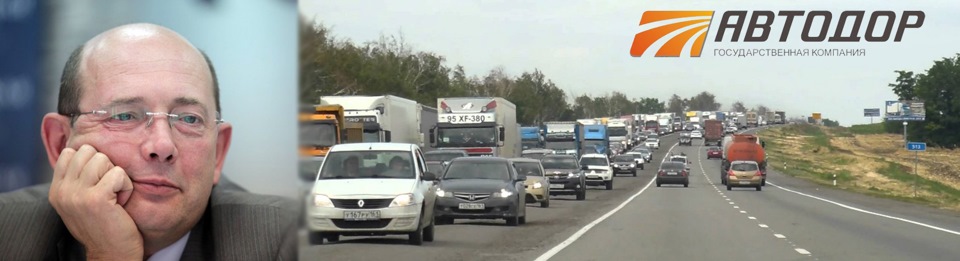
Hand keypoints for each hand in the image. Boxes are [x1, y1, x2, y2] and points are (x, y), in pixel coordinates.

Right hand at [48, 145, 141, 259]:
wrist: (112, 254)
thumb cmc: (103, 225)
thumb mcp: (80, 202)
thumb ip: (77, 179)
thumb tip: (86, 150)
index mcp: (56, 190)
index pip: (71, 152)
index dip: (91, 161)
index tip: (98, 183)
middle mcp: (62, 191)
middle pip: (88, 151)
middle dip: (104, 166)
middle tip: (108, 190)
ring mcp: (76, 194)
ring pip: (102, 159)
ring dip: (116, 176)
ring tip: (114, 197)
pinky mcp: (95, 198)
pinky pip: (118, 173)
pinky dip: (126, 186)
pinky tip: (121, 203)